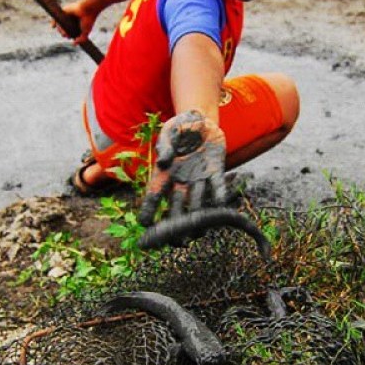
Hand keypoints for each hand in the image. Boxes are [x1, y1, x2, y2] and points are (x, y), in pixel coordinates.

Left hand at [53, 1, 96, 44]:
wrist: (88, 10)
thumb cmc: (88, 20)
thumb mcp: (86, 33)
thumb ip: (81, 40)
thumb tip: (74, 44)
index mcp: (77, 25)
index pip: (70, 32)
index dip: (68, 36)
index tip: (70, 37)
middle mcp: (71, 21)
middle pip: (64, 29)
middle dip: (64, 34)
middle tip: (65, 34)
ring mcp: (67, 16)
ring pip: (60, 24)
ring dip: (60, 30)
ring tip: (63, 31)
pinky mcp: (64, 11)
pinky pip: (57, 17)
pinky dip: (54, 22)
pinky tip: (53, 27)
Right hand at [138, 111, 226, 225]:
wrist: (201, 121)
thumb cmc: (180, 128)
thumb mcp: (169, 132)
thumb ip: (165, 145)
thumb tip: (163, 162)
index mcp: (165, 174)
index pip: (155, 195)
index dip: (149, 209)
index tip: (144, 224)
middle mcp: (181, 181)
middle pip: (177, 208)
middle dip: (176, 226)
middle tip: (176, 242)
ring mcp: (198, 179)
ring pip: (197, 203)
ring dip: (198, 218)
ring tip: (198, 234)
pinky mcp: (215, 172)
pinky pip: (217, 186)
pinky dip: (219, 195)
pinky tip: (221, 206)